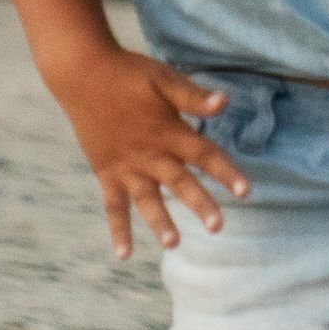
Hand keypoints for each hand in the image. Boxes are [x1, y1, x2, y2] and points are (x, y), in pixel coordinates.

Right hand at [56, 46, 241, 256]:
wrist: (82, 74)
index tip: (246, 192)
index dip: (226, 172)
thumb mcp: (164, 79)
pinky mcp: (106, 173)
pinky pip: (113, 207)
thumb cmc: (129, 74)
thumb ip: (193, 97)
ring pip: (147, 200)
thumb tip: (226, 102)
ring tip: (174, 244)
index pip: (205, 155)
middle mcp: (149, 154)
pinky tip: (124, 255)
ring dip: (161, 222)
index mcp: (169, 131)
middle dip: (200, 205)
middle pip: (180, 183)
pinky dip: (118, 230)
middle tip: (218, 227)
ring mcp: (126, 167)